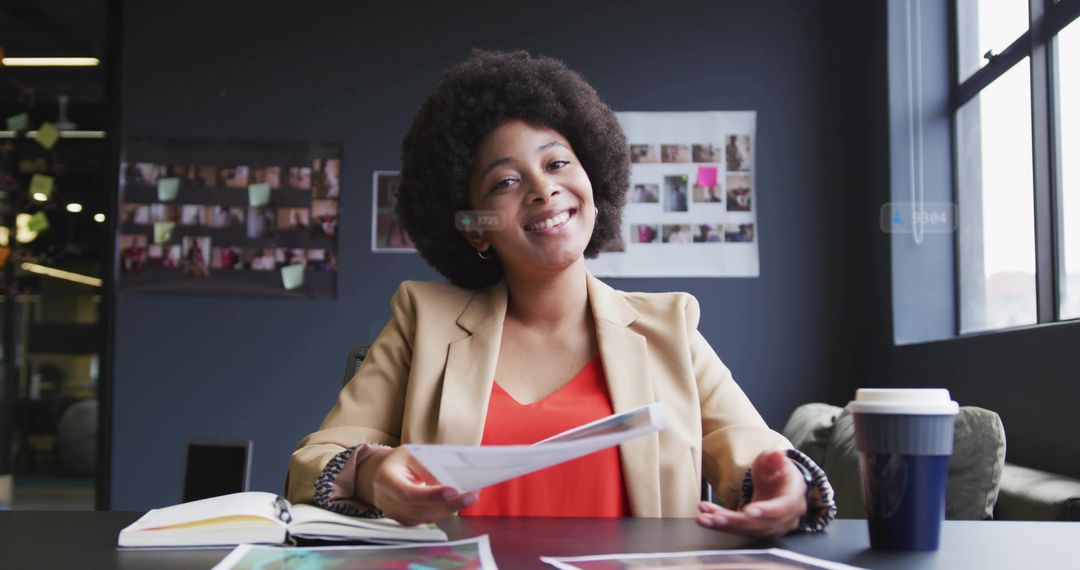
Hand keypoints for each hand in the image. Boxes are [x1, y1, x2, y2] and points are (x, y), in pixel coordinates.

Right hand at [364, 447, 478, 525]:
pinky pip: (427, 519)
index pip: (408, 493)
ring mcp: (395, 513)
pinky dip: (445, 512)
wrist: (383, 472)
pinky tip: (458, 503)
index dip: (431, 495)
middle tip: (470, 496)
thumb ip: (426, 467)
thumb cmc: (398, 461)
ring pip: (426, 517)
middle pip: (420, 508)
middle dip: (448, 504)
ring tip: (470, 498)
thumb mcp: (410, 454)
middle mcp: (387, 500)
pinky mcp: (405, 520)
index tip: (453, 491)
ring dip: (450, 509)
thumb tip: (447, 481)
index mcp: (385, 479)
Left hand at [696, 450, 806, 537]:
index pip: (781, 508)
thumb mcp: (774, 461)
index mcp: (792, 499)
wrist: (778, 483)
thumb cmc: (777, 472)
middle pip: (760, 524)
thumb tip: (777, 454)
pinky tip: (707, 517)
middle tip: (715, 517)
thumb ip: (773, 459)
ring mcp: (771, 526)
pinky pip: (738, 529)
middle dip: (735, 521)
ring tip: (704, 517)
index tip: (749, 511)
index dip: (766, 511)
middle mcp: (784, 517)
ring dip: (724, 524)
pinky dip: (721, 524)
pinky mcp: (756, 529)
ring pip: (746, 529)